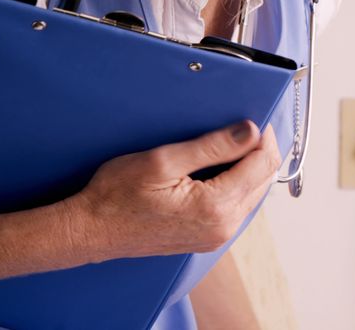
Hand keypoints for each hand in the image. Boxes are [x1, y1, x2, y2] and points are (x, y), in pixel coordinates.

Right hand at [66, 121, 280, 260]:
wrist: (91, 231)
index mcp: (216, 206)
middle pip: (264, 178)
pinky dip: (238, 183)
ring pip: (254, 192)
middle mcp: (224, 226)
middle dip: (258, 150)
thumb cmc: (116, 196)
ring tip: (229, 145)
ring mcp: (217, 235)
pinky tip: (220, 169)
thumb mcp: (162, 161)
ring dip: (249, 167)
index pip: (263, 163)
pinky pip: (239, 205)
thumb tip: (250, 131)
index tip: (254, 118)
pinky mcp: (209, 237)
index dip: (263, 136)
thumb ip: (212, 146)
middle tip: (241, 128)